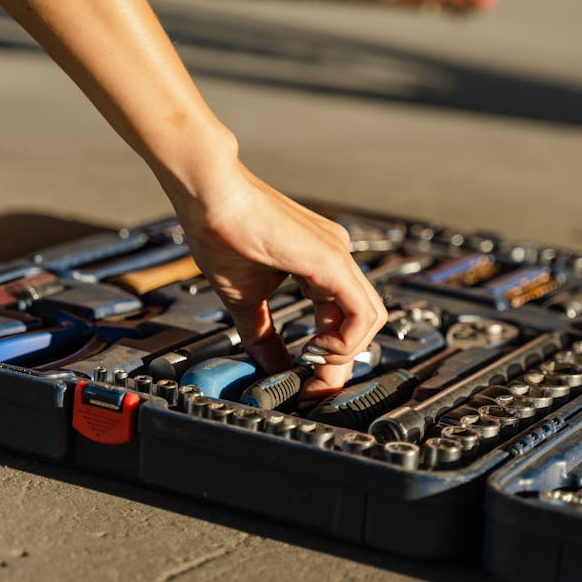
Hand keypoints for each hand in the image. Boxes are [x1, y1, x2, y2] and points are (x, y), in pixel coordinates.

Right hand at [168, 156, 387, 399]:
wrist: (209, 196)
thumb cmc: (221, 232)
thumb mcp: (246, 298)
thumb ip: (263, 335)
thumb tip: (271, 367)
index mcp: (319, 264)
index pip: (343, 318)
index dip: (332, 356)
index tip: (311, 382)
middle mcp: (336, 257)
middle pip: (363, 320)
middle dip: (342, 361)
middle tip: (317, 385)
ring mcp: (338, 255)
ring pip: (371, 316)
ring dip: (346, 352)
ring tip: (313, 361)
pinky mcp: (331, 259)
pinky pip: (361, 309)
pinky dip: (347, 339)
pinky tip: (318, 346)